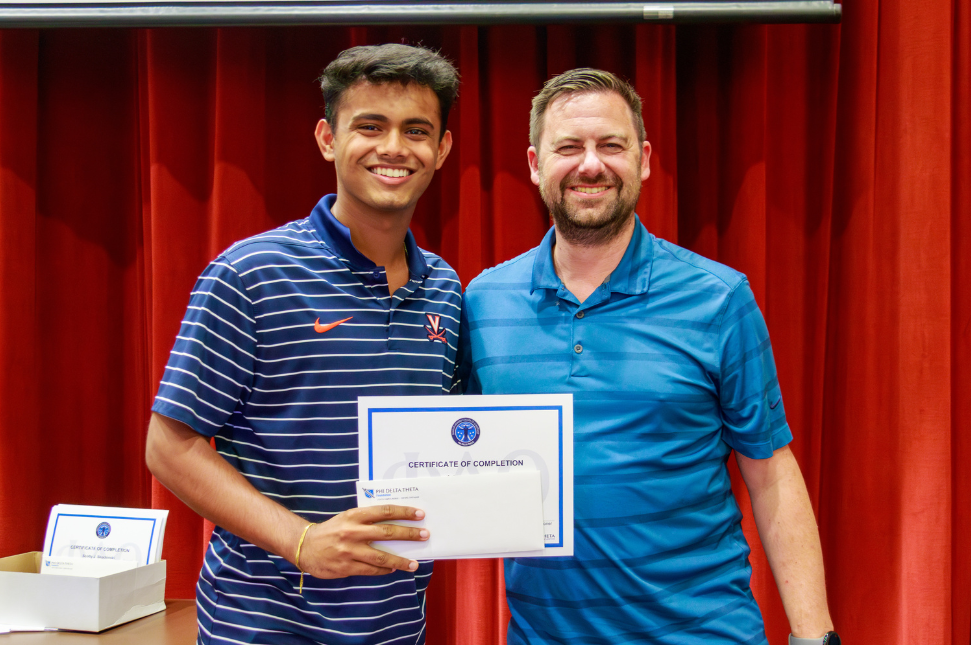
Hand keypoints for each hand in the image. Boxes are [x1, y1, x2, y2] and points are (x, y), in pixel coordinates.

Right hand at [296, 505, 428, 578]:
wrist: (305, 546)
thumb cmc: (332, 530)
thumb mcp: (347, 518)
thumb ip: (367, 520)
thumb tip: (394, 523)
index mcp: (354, 516)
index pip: (384, 511)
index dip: (403, 512)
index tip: (419, 514)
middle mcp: (353, 532)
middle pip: (387, 532)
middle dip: (408, 534)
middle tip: (424, 534)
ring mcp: (350, 551)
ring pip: (381, 556)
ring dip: (400, 560)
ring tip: (414, 563)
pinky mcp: (347, 567)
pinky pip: (371, 570)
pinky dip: (384, 570)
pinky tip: (393, 568)